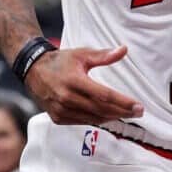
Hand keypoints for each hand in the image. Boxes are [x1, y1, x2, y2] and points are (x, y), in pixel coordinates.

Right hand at [24, 45, 143, 124]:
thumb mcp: (82, 54)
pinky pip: (82, 122)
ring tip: (126, 114)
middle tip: (139, 112)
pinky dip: (97, 120)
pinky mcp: (58, 118)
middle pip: (102, 110)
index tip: (138, 106)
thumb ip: (104, 55)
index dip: (123, 102)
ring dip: (111, 117)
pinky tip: (108, 116)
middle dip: (122, 112)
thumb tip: (124, 50)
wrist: (33, 70)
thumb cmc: (60, 61)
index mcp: (74, 81)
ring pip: (93, 119)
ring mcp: (61, 111)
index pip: (105, 96)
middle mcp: (67, 99)